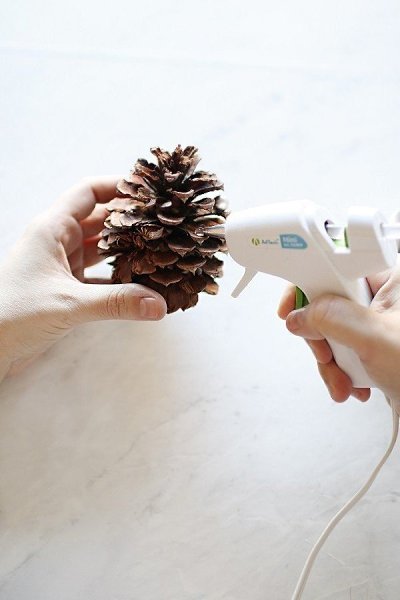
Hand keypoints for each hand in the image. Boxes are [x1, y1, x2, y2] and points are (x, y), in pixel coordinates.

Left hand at [0, 177, 166, 380]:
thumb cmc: (13, 314)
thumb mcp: (68, 304)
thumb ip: (116, 302)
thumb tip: (159, 304)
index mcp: (51, 229)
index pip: (88, 192)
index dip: (118, 186)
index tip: (148, 190)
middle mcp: (57, 242)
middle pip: (100, 219)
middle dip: (130, 221)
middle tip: (164, 223)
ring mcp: (61, 266)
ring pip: (101, 249)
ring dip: (126, 250)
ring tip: (159, 250)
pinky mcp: (64, 290)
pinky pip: (98, 277)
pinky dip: (118, 280)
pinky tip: (140, 285)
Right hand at [277, 259, 399, 409]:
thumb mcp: (375, 339)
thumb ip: (331, 318)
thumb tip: (301, 315)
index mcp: (390, 278)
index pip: (334, 266)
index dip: (308, 286)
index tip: (291, 307)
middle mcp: (384, 297)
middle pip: (328, 305)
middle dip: (322, 339)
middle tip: (327, 356)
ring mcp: (380, 322)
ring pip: (333, 331)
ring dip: (333, 362)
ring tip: (346, 382)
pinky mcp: (376, 344)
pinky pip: (344, 348)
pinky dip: (344, 370)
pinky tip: (357, 384)